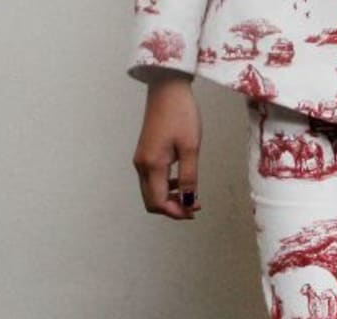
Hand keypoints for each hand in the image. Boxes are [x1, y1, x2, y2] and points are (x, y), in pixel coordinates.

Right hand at [132, 71, 201, 219]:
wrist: (167, 88)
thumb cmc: (180, 114)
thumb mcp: (191, 147)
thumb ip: (189, 177)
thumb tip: (189, 202)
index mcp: (152, 165)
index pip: (158, 202)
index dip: (176, 212)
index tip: (194, 211)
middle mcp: (141, 165)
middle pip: (152, 201)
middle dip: (172, 208)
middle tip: (194, 207)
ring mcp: (141, 159)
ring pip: (151, 192)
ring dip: (170, 198)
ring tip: (192, 196)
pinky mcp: (145, 153)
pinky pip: (152, 180)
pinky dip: (166, 187)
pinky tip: (182, 182)